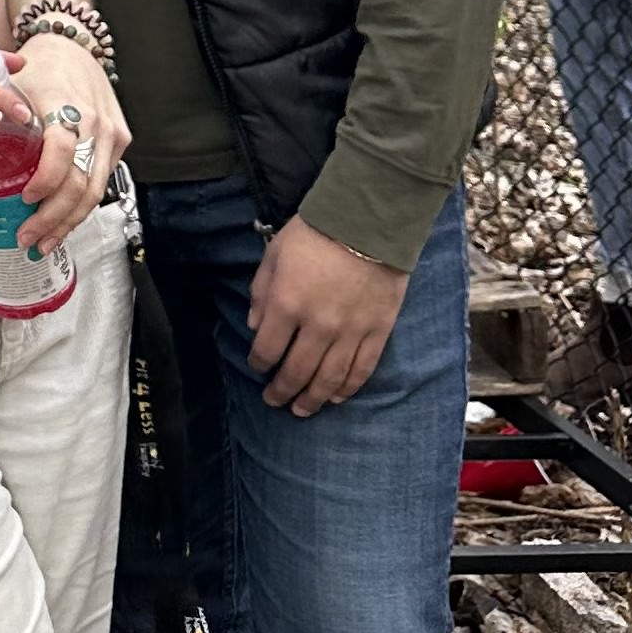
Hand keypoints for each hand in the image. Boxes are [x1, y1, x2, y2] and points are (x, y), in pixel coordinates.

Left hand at [0, 37, 127, 248]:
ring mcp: (112, 134)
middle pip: (81, 182)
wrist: (76, 47)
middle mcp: (94, 122)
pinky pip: (102, 181)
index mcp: (64, 104)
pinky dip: (81, 205)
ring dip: (69, 221)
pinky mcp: (120, 141)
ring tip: (44, 241)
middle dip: (53, 217)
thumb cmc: (40, 66)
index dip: (46, 180)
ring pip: (95, 190)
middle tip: (28, 237)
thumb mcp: (8, 86)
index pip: (61, 150)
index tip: (25, 199)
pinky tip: (62, 222)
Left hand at [247, 215, 408, 413]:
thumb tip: (254, 327)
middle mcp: (316, 326)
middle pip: (296, 372)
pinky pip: (361, 370)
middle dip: (281, 391)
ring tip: (302, 410)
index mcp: (286, 304)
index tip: (257, 367)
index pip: (266, 350)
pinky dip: (347, 388)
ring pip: (328, 379)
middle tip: (274, 401)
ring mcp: (349, 332)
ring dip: (312, 399)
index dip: (258, 364)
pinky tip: (336, 397)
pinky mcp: (377, 332)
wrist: (368, 222)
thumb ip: (261, 292)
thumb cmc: (315, 233)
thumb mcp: (274, 254)